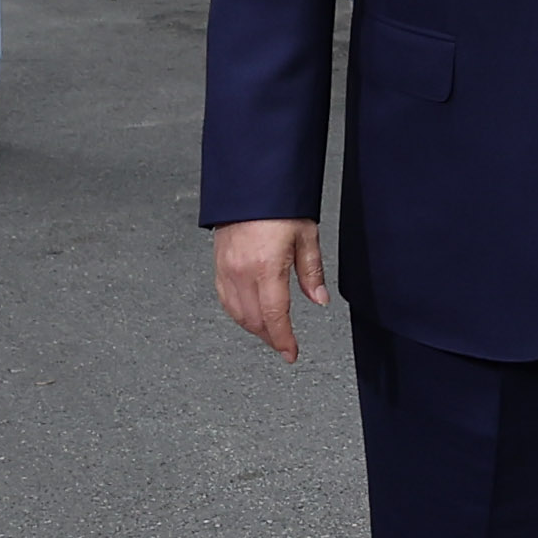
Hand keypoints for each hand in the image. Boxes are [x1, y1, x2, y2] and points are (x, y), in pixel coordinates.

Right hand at [212, 217, 331, 357]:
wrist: (250, 185)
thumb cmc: (278, 204)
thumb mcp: (306, 236)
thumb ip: (311, 272)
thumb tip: (319, 299)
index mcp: (265, 267)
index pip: (273, 316)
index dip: (283, 340)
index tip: (290, 353)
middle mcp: (241, 271)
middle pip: (253, 320)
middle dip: (270, 337)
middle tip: (284, 344)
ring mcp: (226, 269)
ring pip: (236, 313)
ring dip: (253, 328)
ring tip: (269, 332)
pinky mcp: (218, 264)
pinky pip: (225, 299)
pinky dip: (237, 313)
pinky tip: (248, 314)